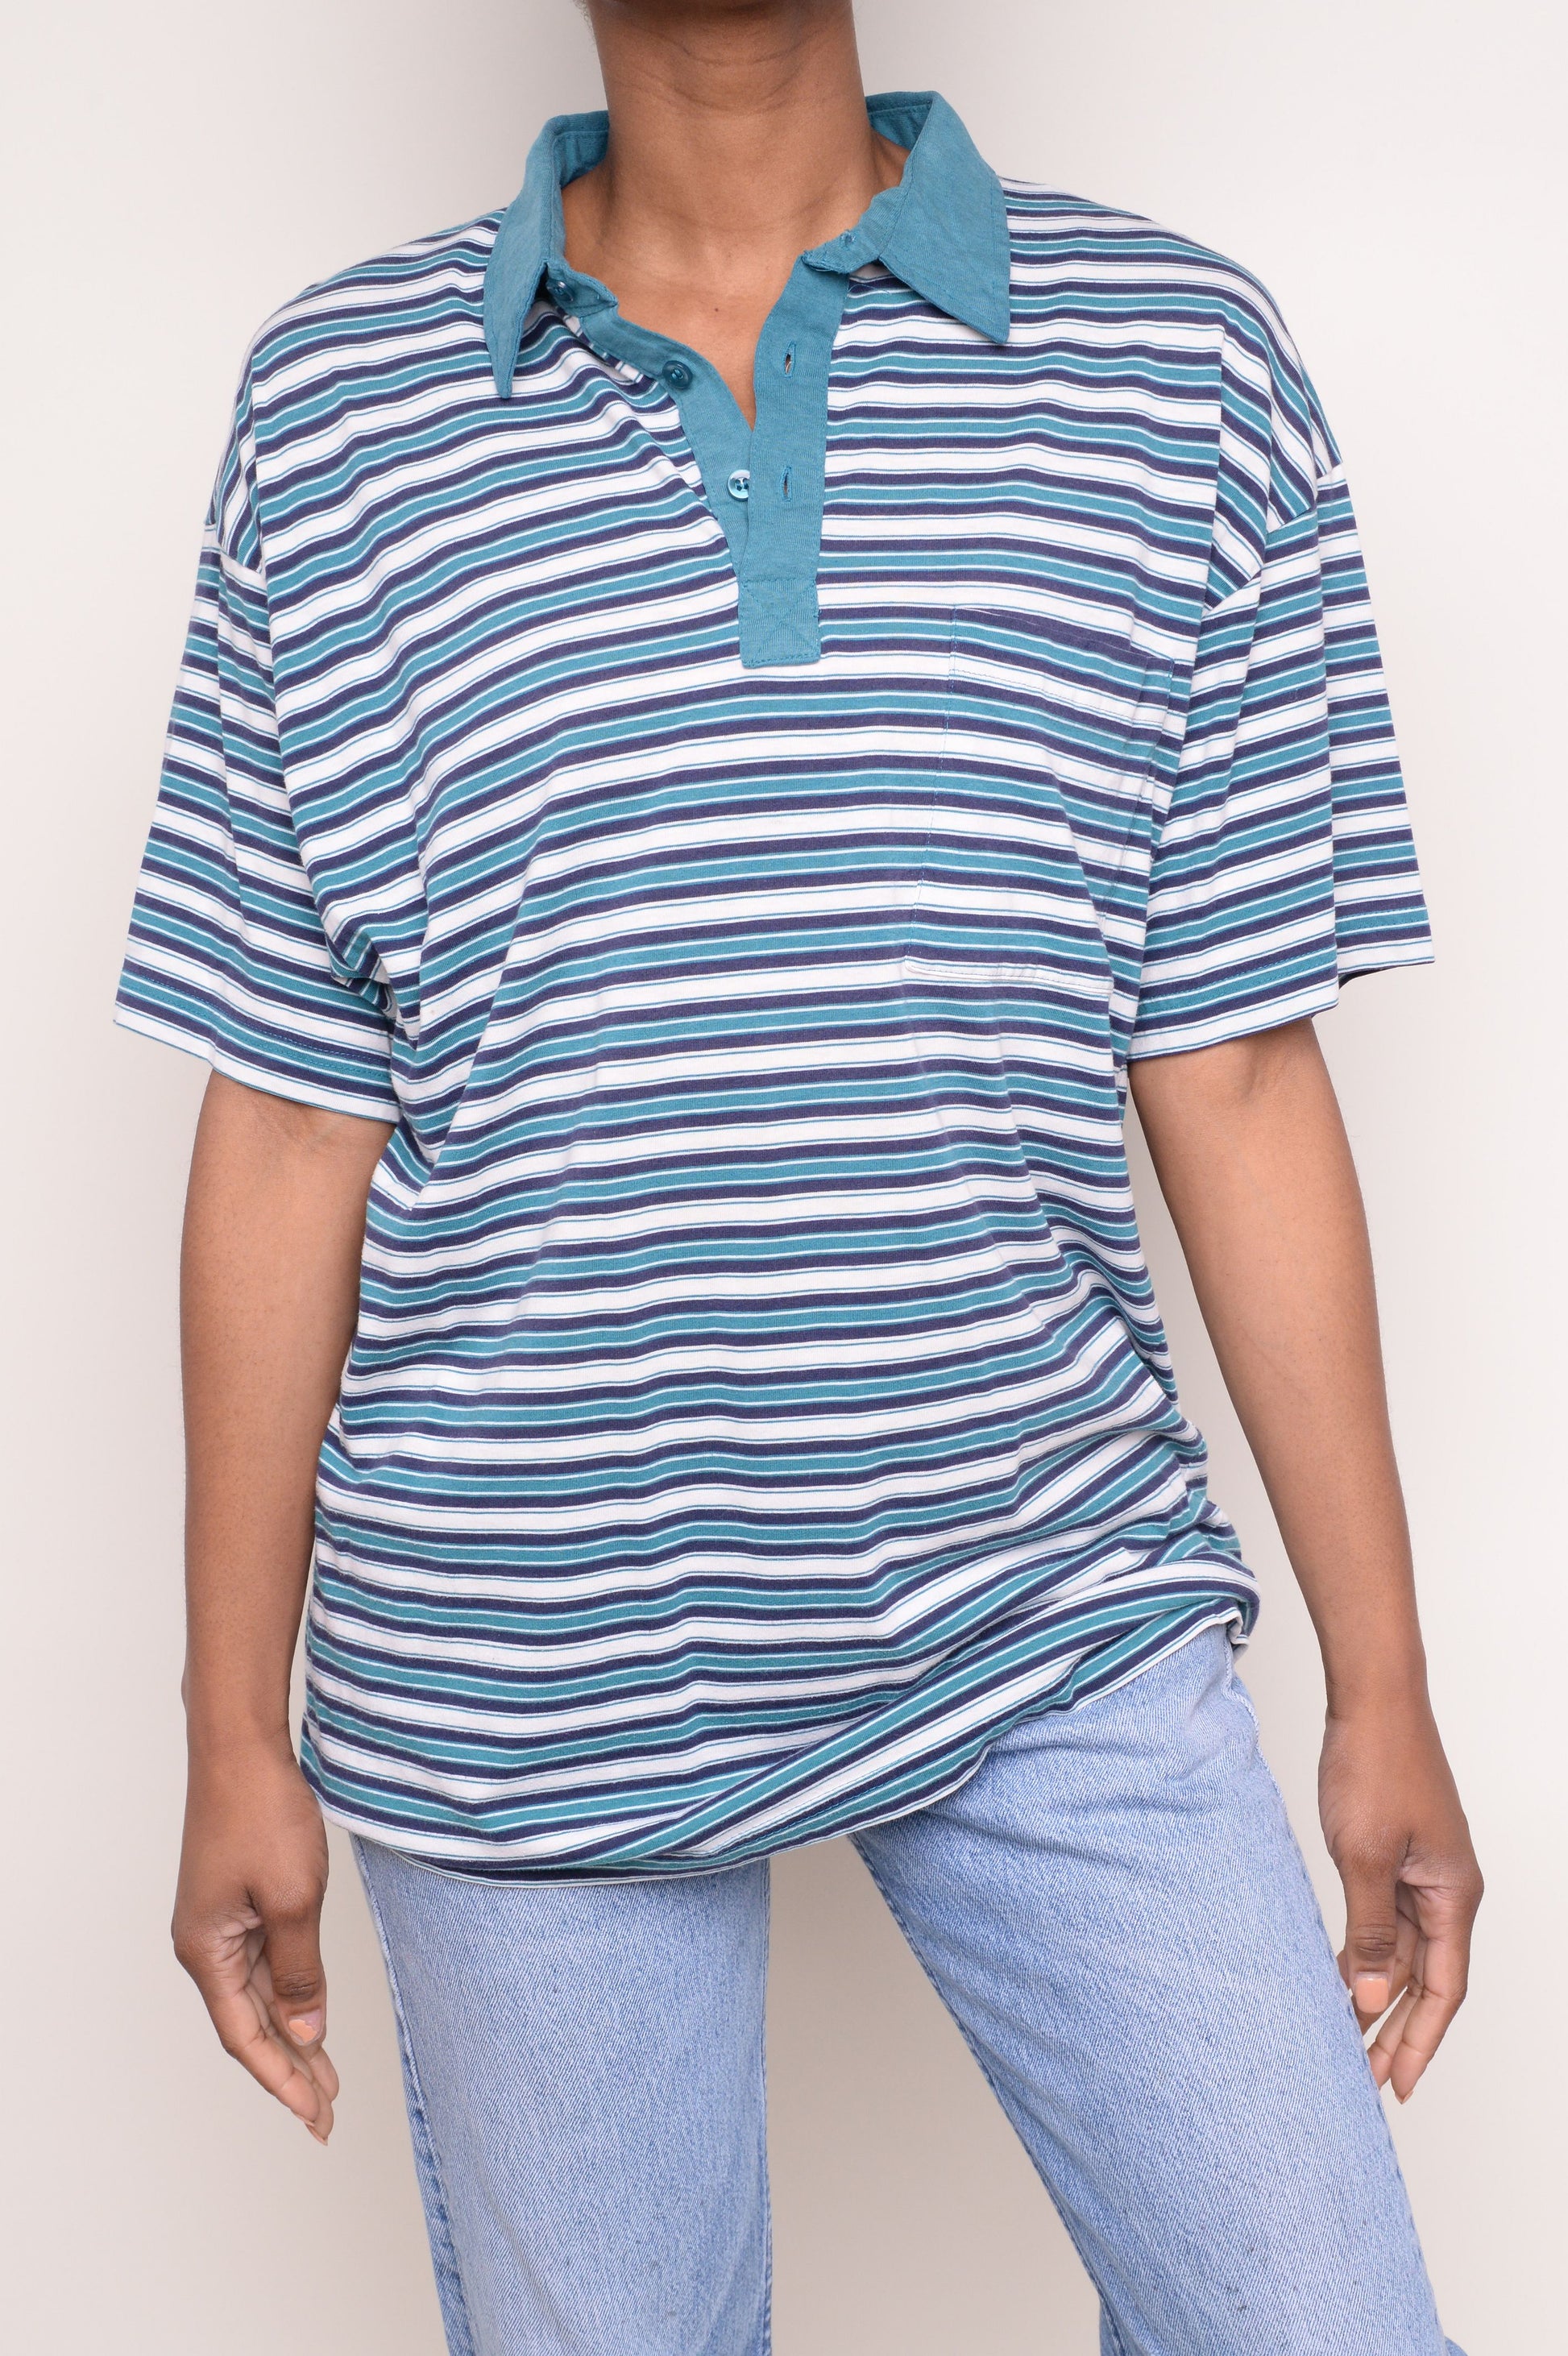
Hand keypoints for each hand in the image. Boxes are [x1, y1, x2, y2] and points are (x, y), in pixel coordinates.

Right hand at [173, 1737, 338, 2141]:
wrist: (242, 1747)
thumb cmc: (261, 1814)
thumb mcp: (292, 1900)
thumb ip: (299, 1972)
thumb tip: (305, 2032)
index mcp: (206, 1951)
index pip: (245, 2037)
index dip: (281, 2080)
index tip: (314, 2116)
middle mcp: (206, 1943)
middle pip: (249, 2024)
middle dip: (289, 2071)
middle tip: (325, 2114)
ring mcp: (221, 1921)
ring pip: (258, 1996)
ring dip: (293, 2035)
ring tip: (325, 2079)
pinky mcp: (239, 1898)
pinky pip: (265, 1962)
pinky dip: (291, 1992)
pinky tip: (312, 2013)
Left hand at [1318, 1693, 1481, 2101]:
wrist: (1371, 1699)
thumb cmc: (1376, 1765)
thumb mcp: (1366, 1857)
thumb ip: (1371, 1931)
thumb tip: (1372, 1997)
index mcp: (1454, 1894)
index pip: (1444, 1989)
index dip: (1420, 2040)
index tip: (1397, 2085)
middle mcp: (1446, 1888)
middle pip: (1428, 1977)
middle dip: (1397, 2029)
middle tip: (1364, 2076)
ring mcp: (1422, 1869)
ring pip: (1405, 1950)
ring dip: (1379, 1992)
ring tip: (1346, 2037)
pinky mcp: (1395, 1851)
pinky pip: (1386, 1917)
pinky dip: (1367, 1950)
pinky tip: (1341, 1974)